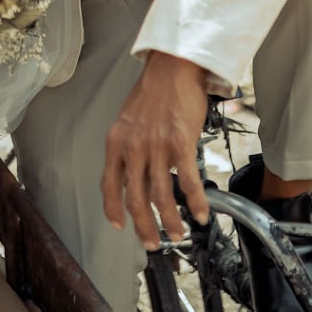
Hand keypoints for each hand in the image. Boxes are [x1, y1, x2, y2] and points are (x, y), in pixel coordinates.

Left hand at [101, 51, 211, 249]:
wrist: (173, 68)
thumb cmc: (153, 93)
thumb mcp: (128, 120)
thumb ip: (128, 148)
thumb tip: (135, 174)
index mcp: (116, 143)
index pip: (109, 185)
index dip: (113, 211)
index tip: (119, 227)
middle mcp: (133, 148)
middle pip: (136, 199)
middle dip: (144, 227)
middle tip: (152, 244)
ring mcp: (157, 147)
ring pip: (162, 196)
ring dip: (171, 221)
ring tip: (178, 233)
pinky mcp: (181, 143)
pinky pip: (189, 182)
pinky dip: (196, 203)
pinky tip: (201, 214)